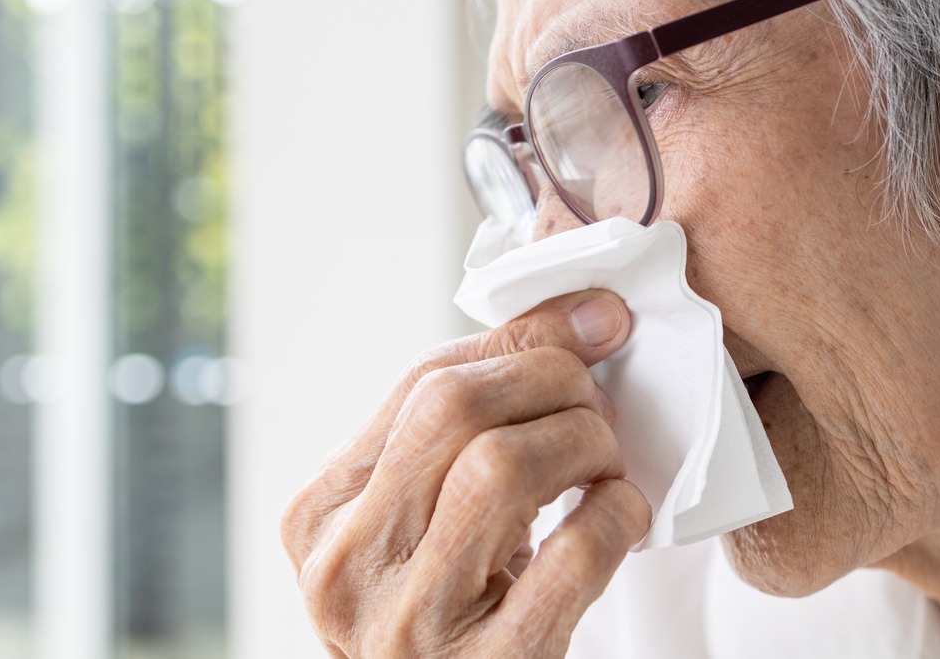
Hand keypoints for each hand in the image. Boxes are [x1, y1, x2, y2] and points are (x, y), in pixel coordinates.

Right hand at [281, 289, 649, 657]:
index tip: (592, 324)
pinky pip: (570, 557)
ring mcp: (409, 622)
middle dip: (550, 381)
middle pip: (451, 410)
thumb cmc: (442, 611)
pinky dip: (614, 516)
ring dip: (582, 442)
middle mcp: (348, 565)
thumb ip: (465, 426)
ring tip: (604, 461)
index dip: (520, 342)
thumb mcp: (422, 516)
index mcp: (318, 513)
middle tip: (596, 405)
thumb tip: (586, 317)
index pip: (421, 383)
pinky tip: (621, 514)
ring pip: (500, 466)